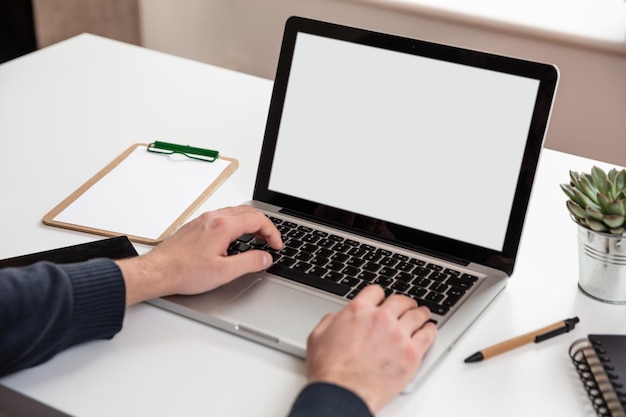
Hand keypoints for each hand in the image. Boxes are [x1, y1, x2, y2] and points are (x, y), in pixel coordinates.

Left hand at [116, 205, 282, 305]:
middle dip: (264, 225)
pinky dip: (237, 224)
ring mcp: (204, 219)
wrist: (157, 271)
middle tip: (271, 241)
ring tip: (257, 239)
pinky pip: (224, 217)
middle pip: (248, 211)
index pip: (257, 219)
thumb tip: (265, 258)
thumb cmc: (183, 271)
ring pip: (236, 212)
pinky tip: (236, 238)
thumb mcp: (224, 272)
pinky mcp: (197, 225)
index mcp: (223, 226)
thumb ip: (249, 262)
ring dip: (251, 223)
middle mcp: (213, 218)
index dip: (272, 232)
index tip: (276, 245)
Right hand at [306, 285, 436, 412]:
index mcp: (358, 311)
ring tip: (423, 314)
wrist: (342, 392)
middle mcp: (381, 318)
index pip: (376, 291)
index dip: (380, 296)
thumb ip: (332, 320)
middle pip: (400, 301)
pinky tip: (429, 329)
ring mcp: (398, 335)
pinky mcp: (411, 353)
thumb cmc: (330, 370)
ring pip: (417, 315)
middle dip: (404, 302)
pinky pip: (427, 335)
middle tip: (407, 305)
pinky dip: (429, 329)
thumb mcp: (318, 335)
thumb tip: (339, 317)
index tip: (383, 300)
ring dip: (420, 312)